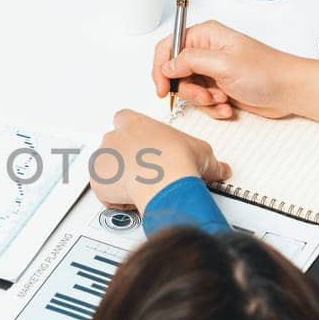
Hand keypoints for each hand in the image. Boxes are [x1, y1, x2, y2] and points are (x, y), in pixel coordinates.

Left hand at [91, 111, 229, 213]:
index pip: (123, 119)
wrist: (165, 180)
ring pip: (106, 167)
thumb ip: (208, 160)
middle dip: (125, 158)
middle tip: (142, 171)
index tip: (141, 145)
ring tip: (138, 187)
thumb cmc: (178, 160)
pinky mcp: (97, 180)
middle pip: (113, 144)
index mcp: (134, 123)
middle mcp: (114, 137)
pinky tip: (131, 199)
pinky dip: (113, 197)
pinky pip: (103, 190)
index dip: (132, 134)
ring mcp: (104, 158)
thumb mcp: (201, 152)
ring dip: (118, 176)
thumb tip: (220, 169)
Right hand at [155, 20, 310, 119]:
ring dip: (203, 101)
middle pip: (175, 72)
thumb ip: (189, 61)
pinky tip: (228, 107)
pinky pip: (202, 101)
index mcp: (205, 36)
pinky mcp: (219, 88)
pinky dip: (213, 108)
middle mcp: (207, 51)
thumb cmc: (266, 72)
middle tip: (205, 96)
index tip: (163, 87)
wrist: (289, 91)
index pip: (168, 46)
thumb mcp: (222, 63)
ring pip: (188, 90)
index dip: (161, 67)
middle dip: (188, 90)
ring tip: (221, 100)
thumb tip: (168, 65)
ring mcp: (212, 71)